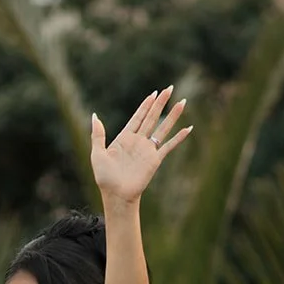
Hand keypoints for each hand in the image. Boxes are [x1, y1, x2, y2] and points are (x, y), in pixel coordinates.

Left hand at [90, 87, 190, 204]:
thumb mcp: (97, 154)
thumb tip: (95, 116)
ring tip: (182, 102)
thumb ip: (98, 135)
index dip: (146, 104)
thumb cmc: (105, 178)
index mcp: (125, 138)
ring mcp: (148, 150)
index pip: (138, 116)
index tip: (154, 93)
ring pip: (163, 128)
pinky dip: (179, 138)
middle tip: (170, 87)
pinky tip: (188, 128)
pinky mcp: (155, 160)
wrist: (116, 195)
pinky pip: (169, 146)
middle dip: (161, 102)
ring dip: (172, 115)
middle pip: (152, 117)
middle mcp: (138, 141)